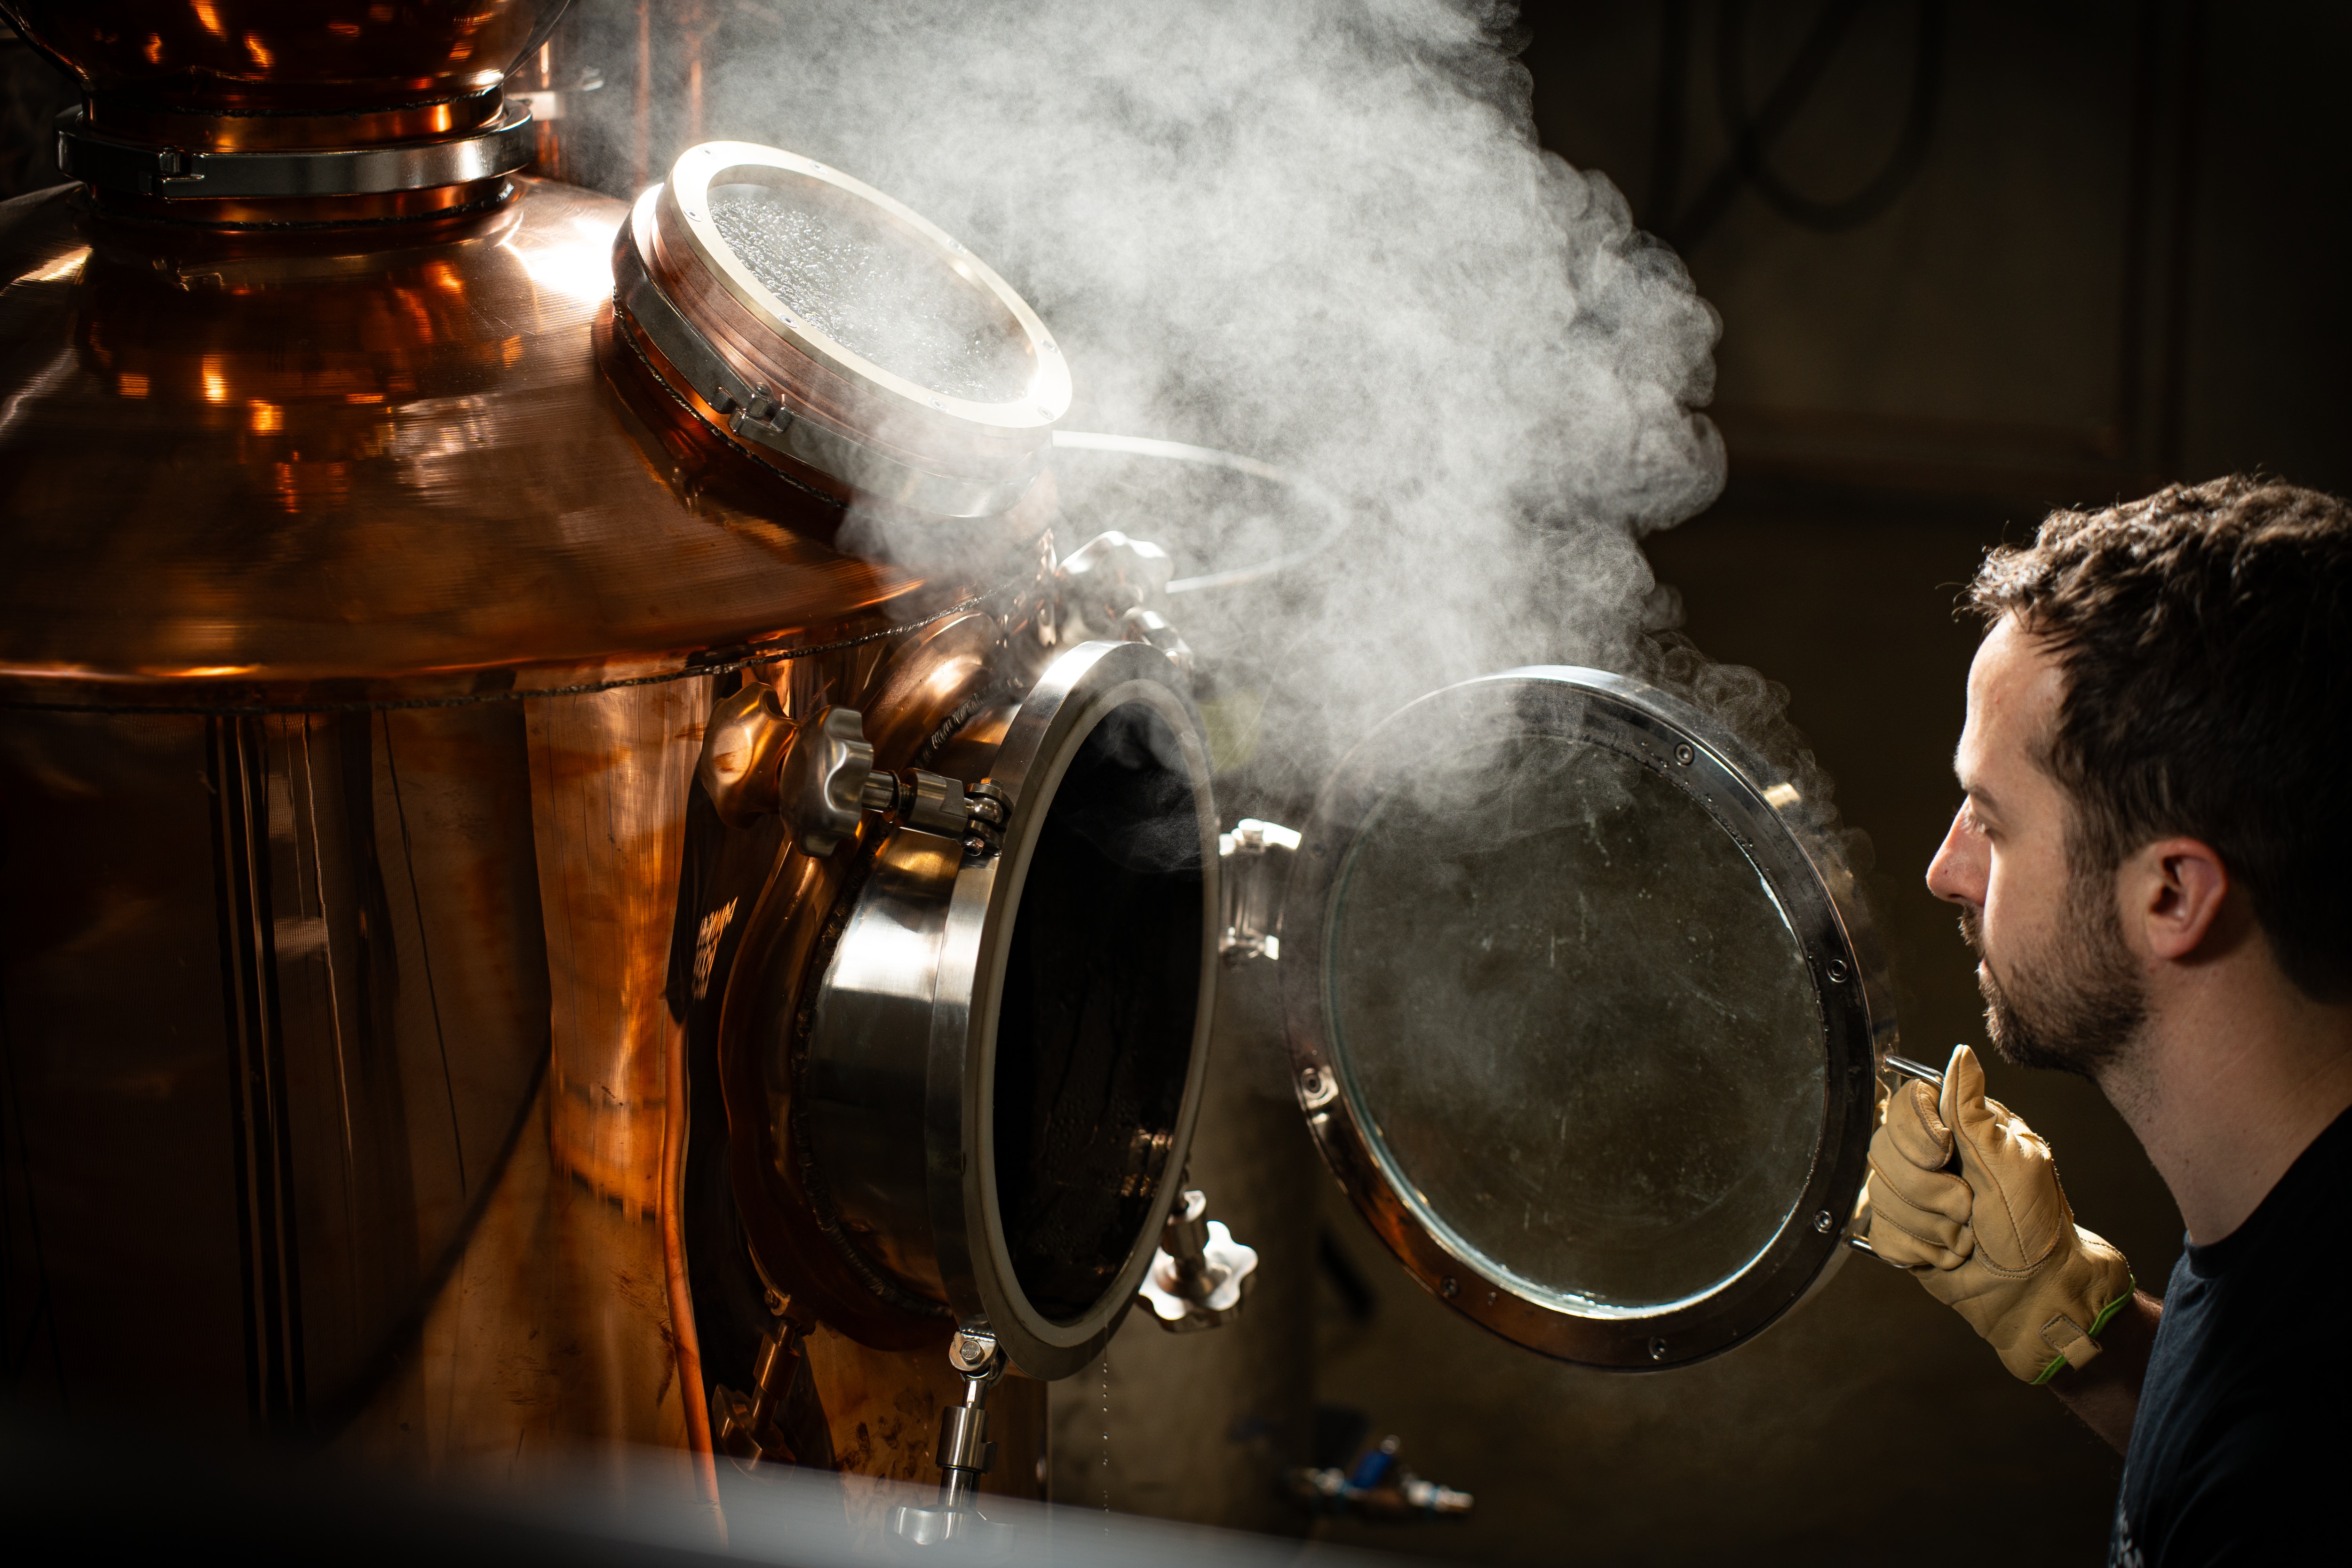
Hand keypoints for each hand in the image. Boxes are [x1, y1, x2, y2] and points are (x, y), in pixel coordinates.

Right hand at [1866, 1044, 2134, 1382]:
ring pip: (1877, 1195)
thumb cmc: (2036, 1226)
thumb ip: (1976, 1110)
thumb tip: (1961, 1054)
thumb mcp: (2015, 1160)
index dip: (1916, 1132)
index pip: (1903, 1103)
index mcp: (1957, 1129)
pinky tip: (1948, 1254)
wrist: (2033, 1291)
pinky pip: (1879, 1233)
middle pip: (1882, 1150)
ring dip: (1928, 1225)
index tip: (1945, 1154)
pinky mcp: (1901, 1232)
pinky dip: (1917, 1250)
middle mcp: (1929, 1156)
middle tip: (1968, 1209)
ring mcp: (1911, 1195)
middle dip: (1927, 1190)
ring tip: (1966, 1238)